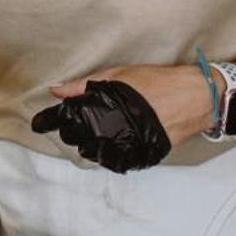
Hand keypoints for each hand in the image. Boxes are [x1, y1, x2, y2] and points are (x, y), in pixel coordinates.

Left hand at [30, 65, 210, 172]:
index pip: (67, 118)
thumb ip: (85, 85)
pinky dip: (107, 153)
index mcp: (103, 108)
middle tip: (72, 122)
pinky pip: (115, 160)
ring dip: (87, 143)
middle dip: (70, 130)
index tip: (39, 123)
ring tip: (90, 132)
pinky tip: (107, 144)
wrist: (195, 98)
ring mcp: (126, 145)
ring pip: (93, 152)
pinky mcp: (139, 155)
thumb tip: (56, 90)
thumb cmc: (158, 82)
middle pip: (76, 138)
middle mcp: (112, 130)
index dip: (50, 121)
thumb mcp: (119, 75)